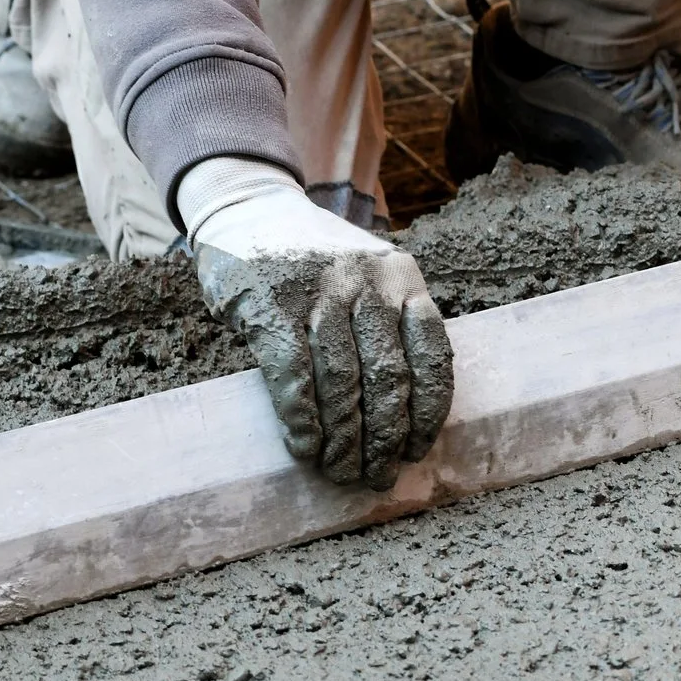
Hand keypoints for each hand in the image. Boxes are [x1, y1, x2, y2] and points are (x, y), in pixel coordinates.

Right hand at [179, 157, 455, 489]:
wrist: (247, 204)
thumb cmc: (315, 260)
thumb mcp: (369, 275)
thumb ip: (393, 325)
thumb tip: (405, 420)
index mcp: (404, 276)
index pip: (433, 356)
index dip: (427, 414)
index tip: (415, 452)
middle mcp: (368, 280)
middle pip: (388, 378)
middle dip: (384, 439)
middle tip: (374, 476)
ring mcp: (319, 289)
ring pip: (343, 383)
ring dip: (344, 440)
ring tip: (340, 471)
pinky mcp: (269, 303)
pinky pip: (294, 376)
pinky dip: (303, 420)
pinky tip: (305, 447)